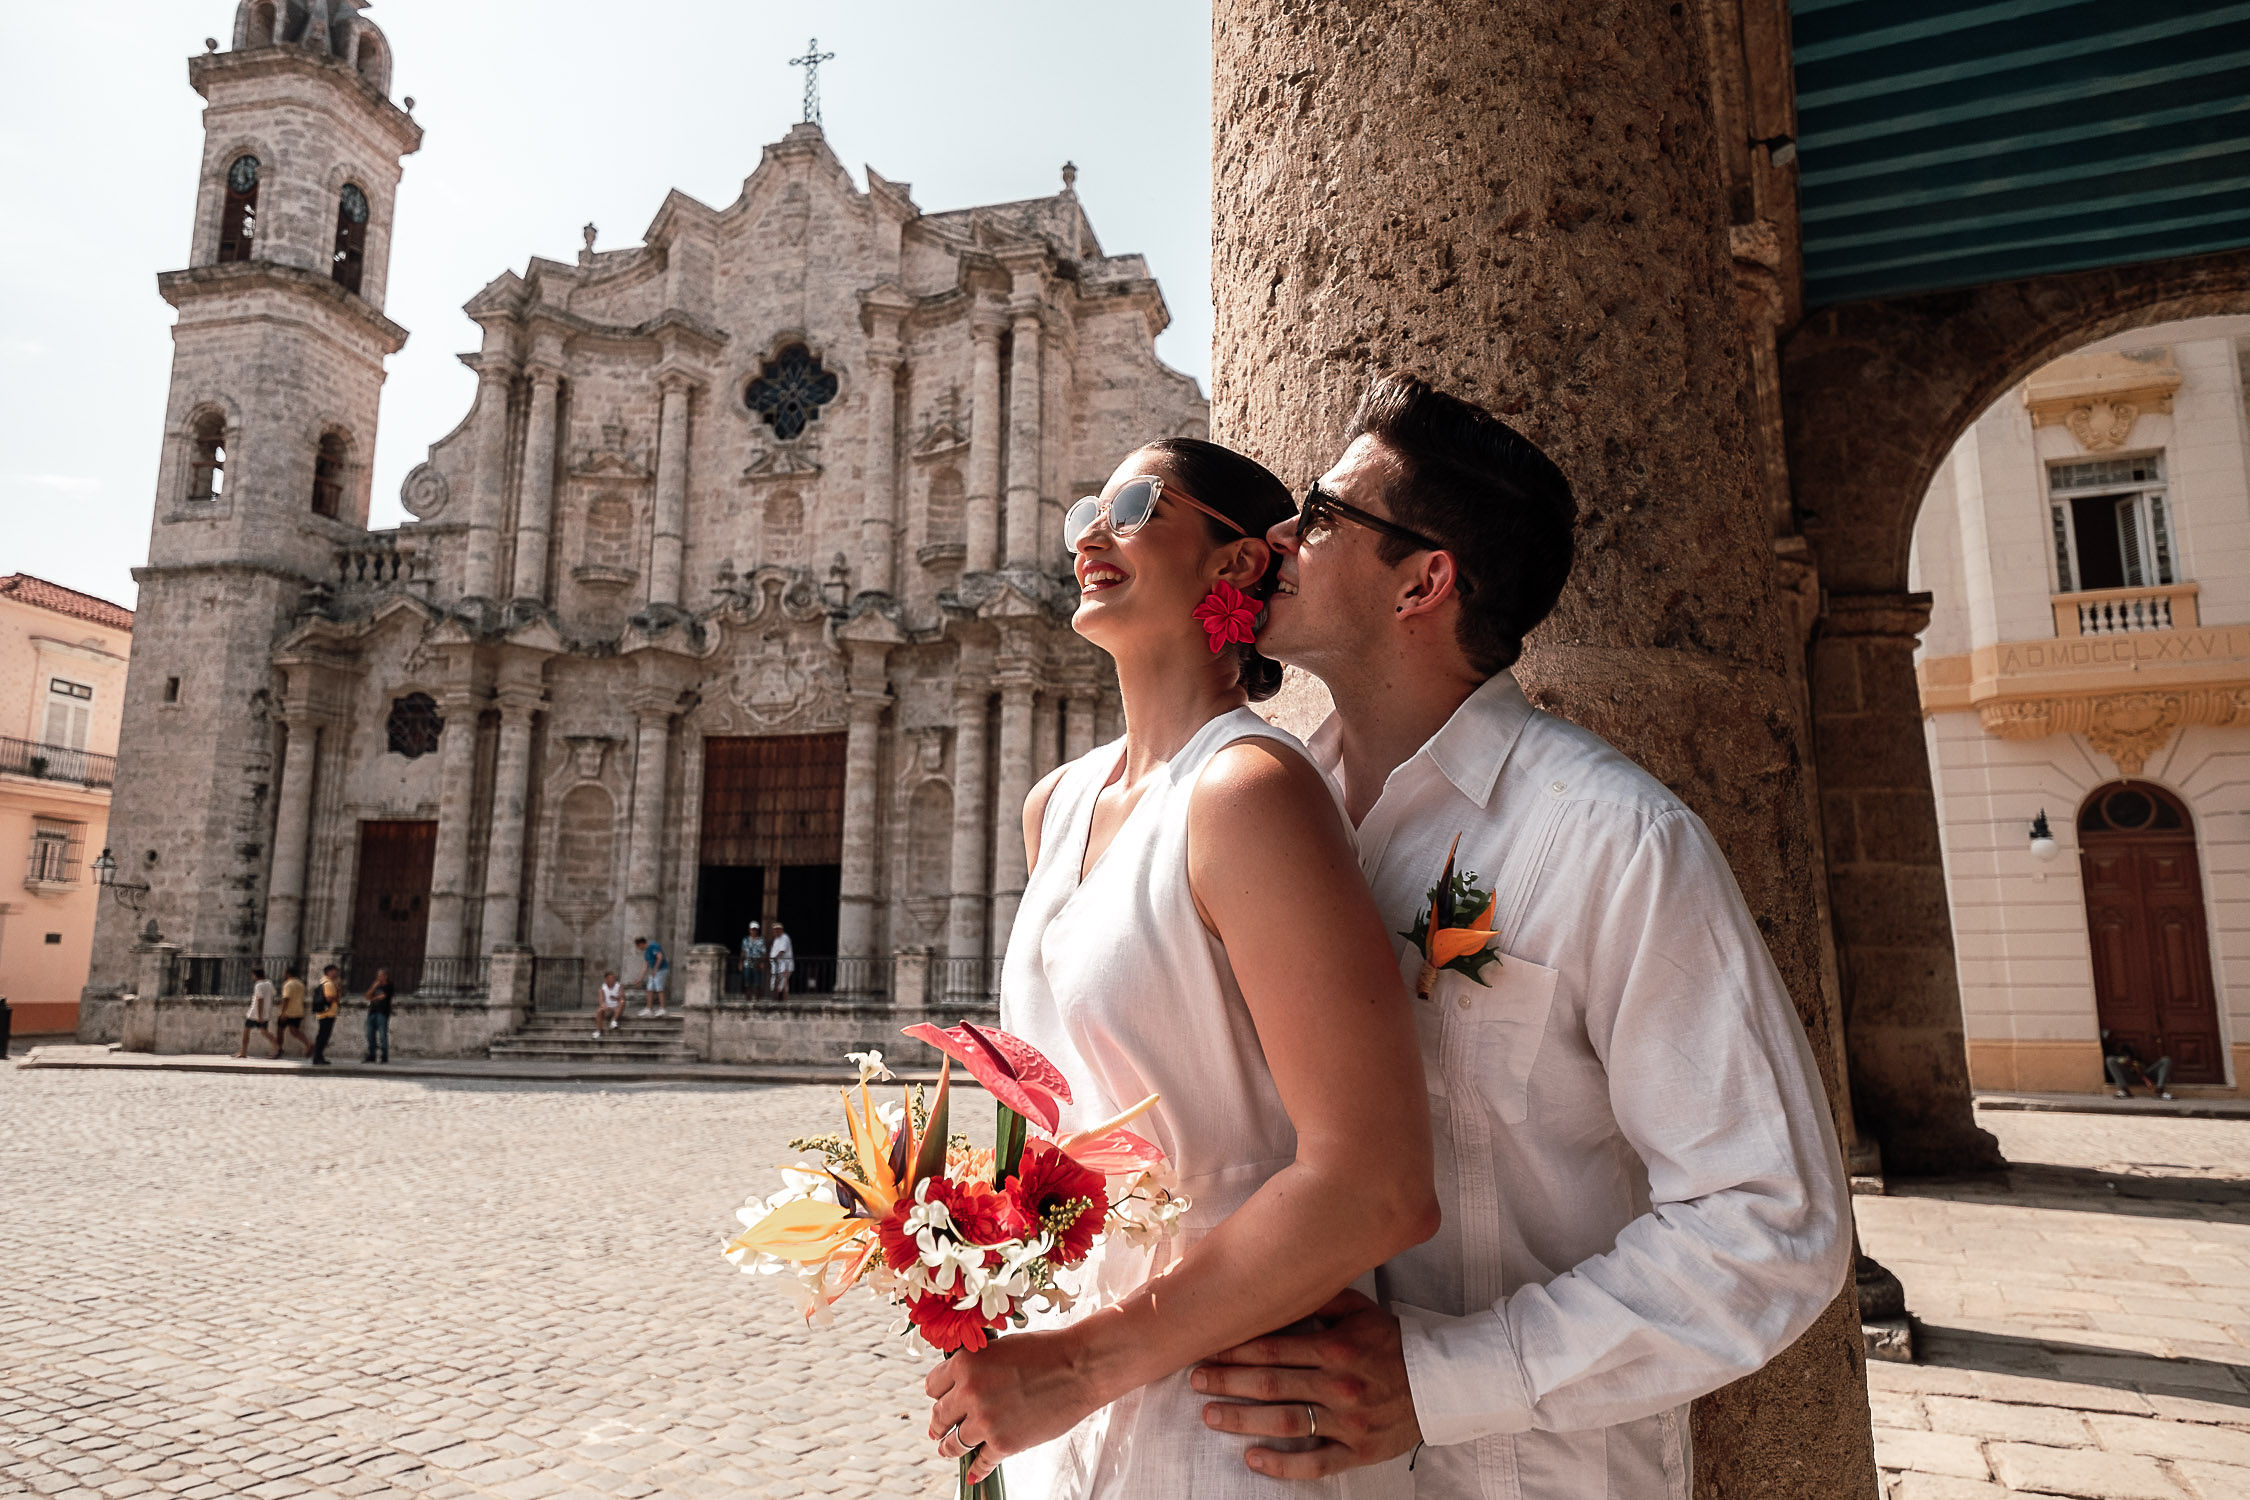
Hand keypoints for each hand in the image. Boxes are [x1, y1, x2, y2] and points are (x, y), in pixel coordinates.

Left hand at [926, 1329, 1101, 1484]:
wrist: (1079, 1367)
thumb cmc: (1045, 1351)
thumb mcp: (999, 1348)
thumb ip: (976, 1367)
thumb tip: (959, 1387)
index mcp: (965, 1363)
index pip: (932, 1386)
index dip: (939, 1394)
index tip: (942, 1401)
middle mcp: (969, 1393)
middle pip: (939, 1416)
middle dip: (940, 1423)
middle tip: (938, 1430)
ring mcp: (986, 1421)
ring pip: (954, 1443)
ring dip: (950, 1448)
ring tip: (948, 1449)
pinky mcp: (1005, 1443)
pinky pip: (981, 1462)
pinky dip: (977, 1469)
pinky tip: (973, 1472)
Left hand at [1192, 1288, 1420, 1478]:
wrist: (1442, 1382)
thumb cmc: (1394, 1342)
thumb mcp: (1360, 1311)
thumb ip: (1320, 1299)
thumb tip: (1278, 1282)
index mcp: (1335, 1348)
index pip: (1272, 1349)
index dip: (1234, 1350)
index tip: (1206, 1349)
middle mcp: (1338, 1385)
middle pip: (1269, 1385)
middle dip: (1226, 1381)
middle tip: (1195, 1380)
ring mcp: (1348, 1421)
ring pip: (1284, 1422)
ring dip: (1241, 1420)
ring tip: (1210, 1415)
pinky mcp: (1358, 1450)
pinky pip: (1315, 1463)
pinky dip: (1282, 1465)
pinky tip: (1252, 1459)